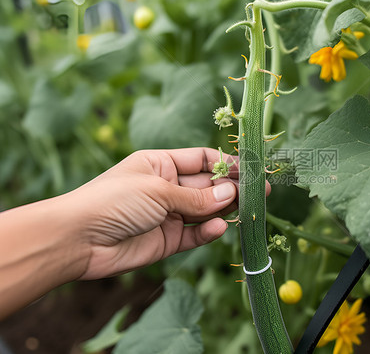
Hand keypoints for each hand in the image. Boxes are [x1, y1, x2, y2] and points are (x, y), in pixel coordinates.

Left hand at [72, 148, 241, 278]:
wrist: (78, 239)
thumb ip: (197, 197)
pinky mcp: (166, 241)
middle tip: (262, 192)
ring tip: (248, 210)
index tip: (252, 169)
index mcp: (161, 164)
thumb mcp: (158, 191)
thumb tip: (232, 193)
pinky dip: (208, 232)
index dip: (227, 164)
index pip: (202, 160)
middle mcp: (167, 188)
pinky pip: (194, 234)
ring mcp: (167, 215)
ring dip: (225, 210)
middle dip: (233, 188)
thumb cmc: (113, 200)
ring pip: (205, 211)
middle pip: (207, 186)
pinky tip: (219, 227)